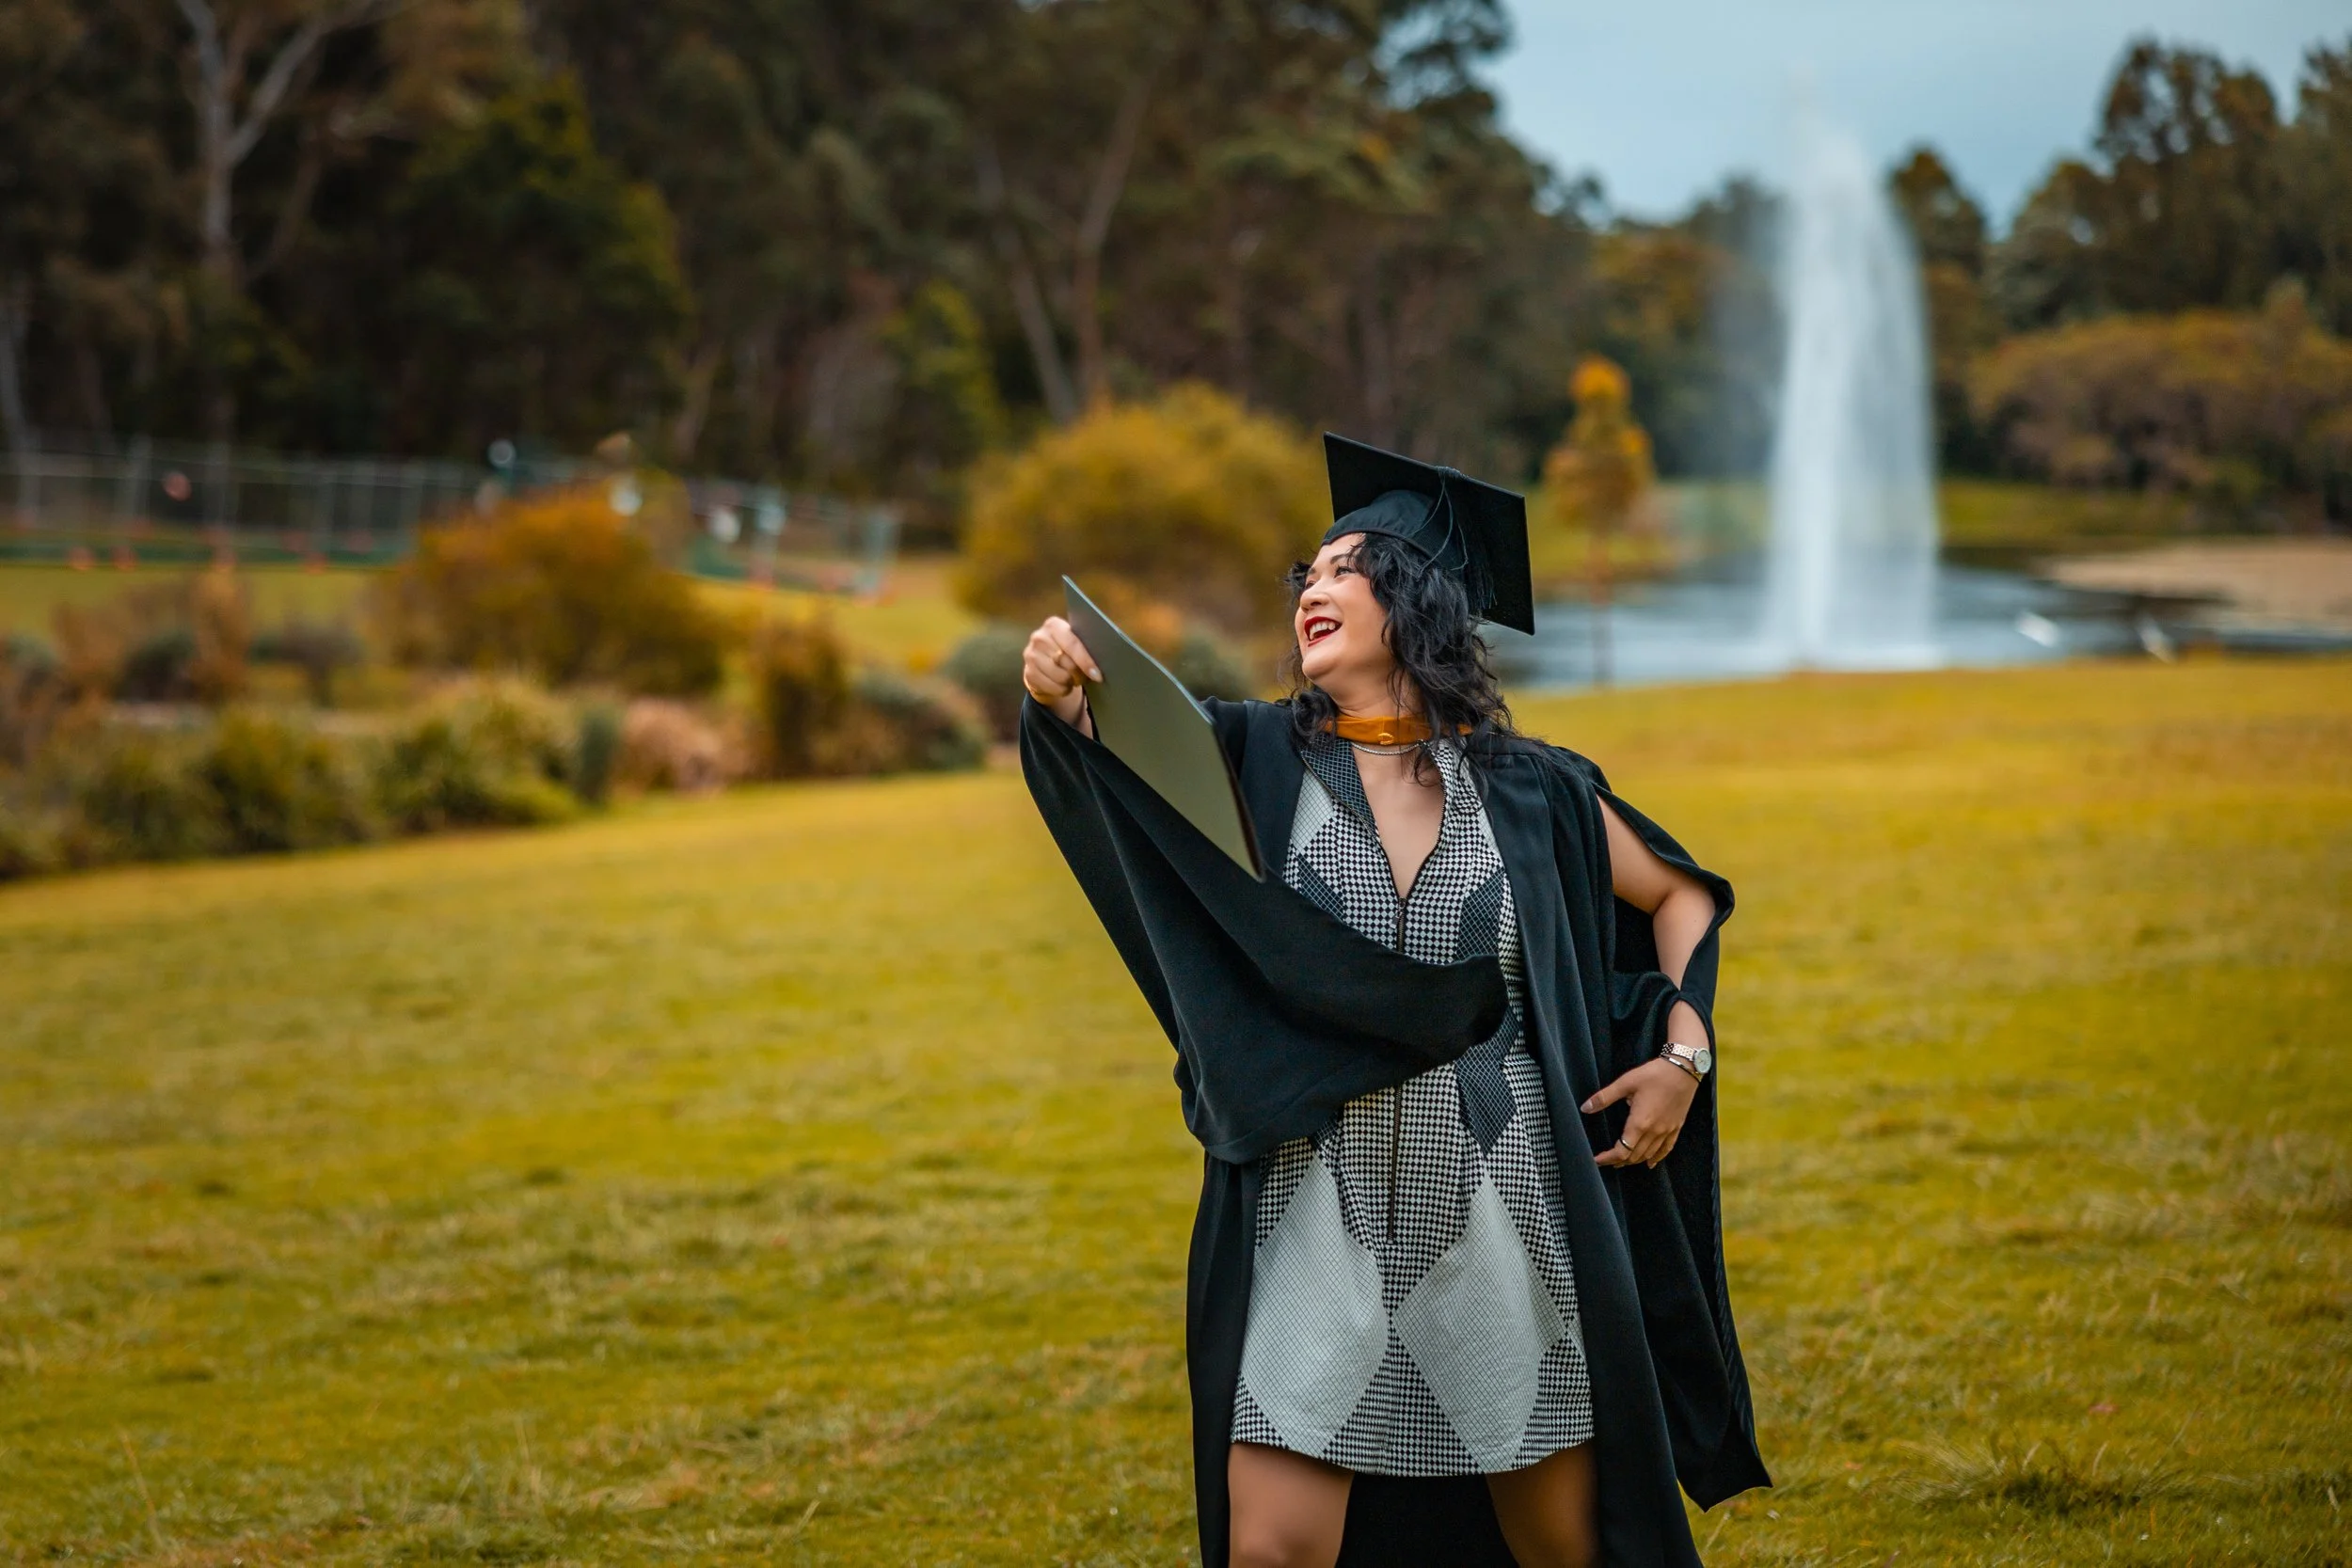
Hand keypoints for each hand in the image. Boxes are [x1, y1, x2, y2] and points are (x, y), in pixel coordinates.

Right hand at [1022, 615, 1101, 730]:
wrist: (1045, 663)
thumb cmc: (1068, 651)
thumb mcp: (1075, 643)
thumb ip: (1085, 645)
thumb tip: (1105, 657)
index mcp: (1054, 625)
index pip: (1073, 644)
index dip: (1086, 661)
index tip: (1098, 675)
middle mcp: (1039, 637)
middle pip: (1067, 662)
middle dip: (1079, 673)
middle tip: (1085, 676)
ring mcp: (1031, 655)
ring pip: (1060, 677)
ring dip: (1071, 682)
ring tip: (1073, 678)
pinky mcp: (1028, 673)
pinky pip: (1052, 688)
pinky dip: (1062, 690)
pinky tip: (1063, 685)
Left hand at [1584, 1057, 1698, 1167]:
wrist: (1684, 1069)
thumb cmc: (1654, 1074)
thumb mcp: (1625, 1083)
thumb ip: (1604, 1097)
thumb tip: (1584, 1108)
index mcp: (1640, 1123)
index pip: (1622, 1151)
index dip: (1608, 1158)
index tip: (1597, 1160)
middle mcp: (1654, 1132)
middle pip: (1634, 1156)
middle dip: (1619, 1160)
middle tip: (1606, 1160)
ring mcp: (1667, 1131)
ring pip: (1649, 1155)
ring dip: (1634, 1160)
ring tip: (1622, 1161)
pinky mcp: (1676, 1127)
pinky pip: (1666, 1149)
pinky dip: (1656, 1158)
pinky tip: (1650, 1163)